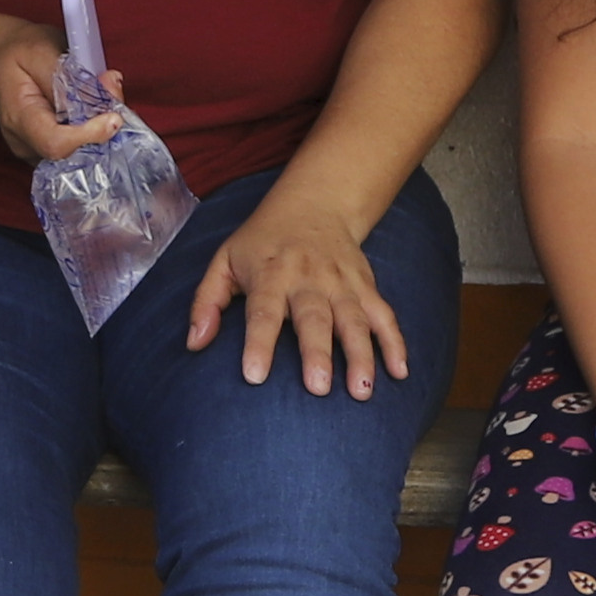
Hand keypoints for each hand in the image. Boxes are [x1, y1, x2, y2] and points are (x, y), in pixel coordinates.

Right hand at [0, 23, 131, 166]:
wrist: (2, 60)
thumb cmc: (20, 51)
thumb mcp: (41, 51)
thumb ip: (73, 75)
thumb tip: (110, 90)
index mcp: (18, 118)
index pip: (55, 142)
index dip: (89, 135)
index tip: (115, 117)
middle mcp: (24, 143)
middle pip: (72, 153)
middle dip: (101, 129)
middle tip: (110, 91)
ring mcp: (35, 152)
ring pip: (79, 155)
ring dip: (100, 131)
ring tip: (100, 98)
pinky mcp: (48, 153)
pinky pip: (78, 152)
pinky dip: (93, 134)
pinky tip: (93, 111)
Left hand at [186, 194, 408, 399]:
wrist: (315, 203)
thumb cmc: (262, 242)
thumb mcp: (224, 261)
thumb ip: (207, 301)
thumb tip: (194, 344)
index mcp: (270, 274)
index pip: (263, 312)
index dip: (258, 343)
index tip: (255, 376)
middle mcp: (309, 278)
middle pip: (315, 318)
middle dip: (318, 353)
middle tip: (318, 388)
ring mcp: (342, 282)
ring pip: (355, 320)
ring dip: (361, 355)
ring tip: (362, 391)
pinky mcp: (366, 285)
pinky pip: (384, 315)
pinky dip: (395, 342)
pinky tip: (401, 372)